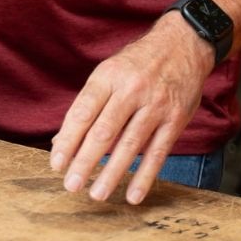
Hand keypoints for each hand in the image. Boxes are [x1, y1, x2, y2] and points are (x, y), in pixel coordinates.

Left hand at [49, 14, 214, 203]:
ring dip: (111, 174)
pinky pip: (158, 153)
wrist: (183, 44)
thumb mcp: (108, 72)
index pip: (83, 111)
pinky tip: (133, 195)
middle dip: (85, 161)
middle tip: (71, 185)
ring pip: (130, 145)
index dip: (68, 139)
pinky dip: (145, 177)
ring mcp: (155, 105)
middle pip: (103, 131)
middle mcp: (131, 90)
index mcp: (108, 76)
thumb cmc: (137, 63)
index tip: (57, 163)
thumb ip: (88, 105)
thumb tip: (62, 141)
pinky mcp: (175, 119)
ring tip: (96, 194)